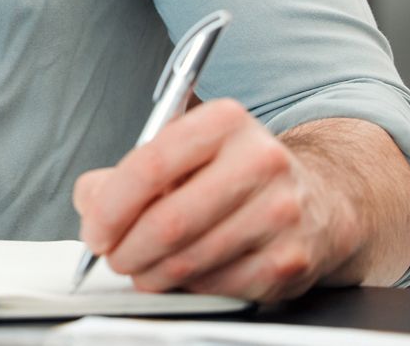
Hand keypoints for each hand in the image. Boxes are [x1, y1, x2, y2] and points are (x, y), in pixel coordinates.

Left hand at [71, 98, 362, 303]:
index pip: (151, 166)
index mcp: (225, 121)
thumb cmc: (231, 172)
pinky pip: (217, 286)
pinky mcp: (290, 259)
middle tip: (112, 257)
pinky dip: (188, 287)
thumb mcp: (182, 150)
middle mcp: (261, 161)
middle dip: (126, 249)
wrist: (318, 199)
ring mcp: (280, 213)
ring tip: (141, 267)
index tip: (94, 230)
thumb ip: (127, 171)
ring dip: (151, 274)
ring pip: (190, 260)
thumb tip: (91, 201)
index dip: (111, 207)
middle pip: (169, 221)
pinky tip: (184, 273)